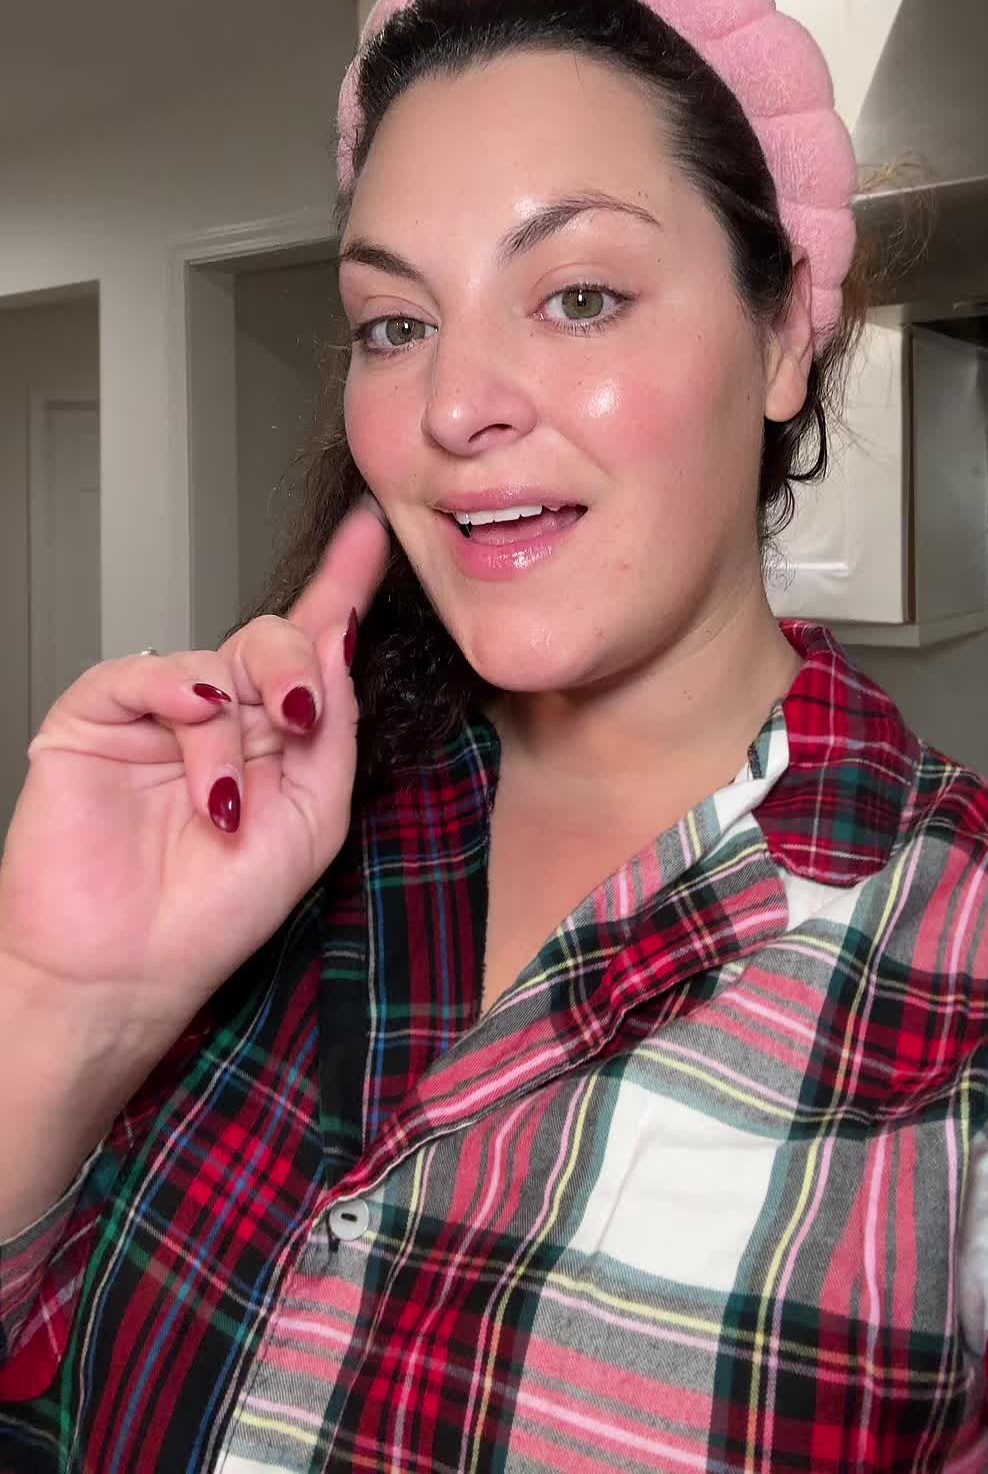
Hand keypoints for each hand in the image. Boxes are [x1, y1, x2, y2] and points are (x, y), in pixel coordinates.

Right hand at [0, 498, 390, 1053]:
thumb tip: (342, 639)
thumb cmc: (212, 913)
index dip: (344, 583)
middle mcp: (221, 715)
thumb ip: (333, 728)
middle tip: (299, 715)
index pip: (314, 646)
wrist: (125, 972)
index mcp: (275, 737)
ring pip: (216, 657)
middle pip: (274, 638)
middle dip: (297, 666)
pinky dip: (176, 691)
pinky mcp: (96, 717)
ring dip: (232, 729)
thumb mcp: (311, 819)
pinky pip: (144, 668)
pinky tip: (190, 727)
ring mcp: (157, 713)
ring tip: (220, 803)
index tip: (374, 531)